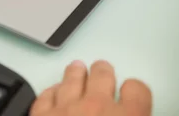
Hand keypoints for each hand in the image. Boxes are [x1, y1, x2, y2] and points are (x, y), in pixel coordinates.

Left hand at [30, 60, 151, 115]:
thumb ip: (134, 115)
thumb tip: (134, 111)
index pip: (137, 90)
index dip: (134, 90)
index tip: (132, 90)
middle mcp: (97, 108)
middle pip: (101, 75)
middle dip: (102, 72)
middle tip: (102, 68)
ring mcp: (66, 109)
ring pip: (71, 78)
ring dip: (75, 73)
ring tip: (77, 68)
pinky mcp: (41, 115)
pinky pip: (46, 96)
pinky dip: (51, 93)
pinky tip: (53, 92)